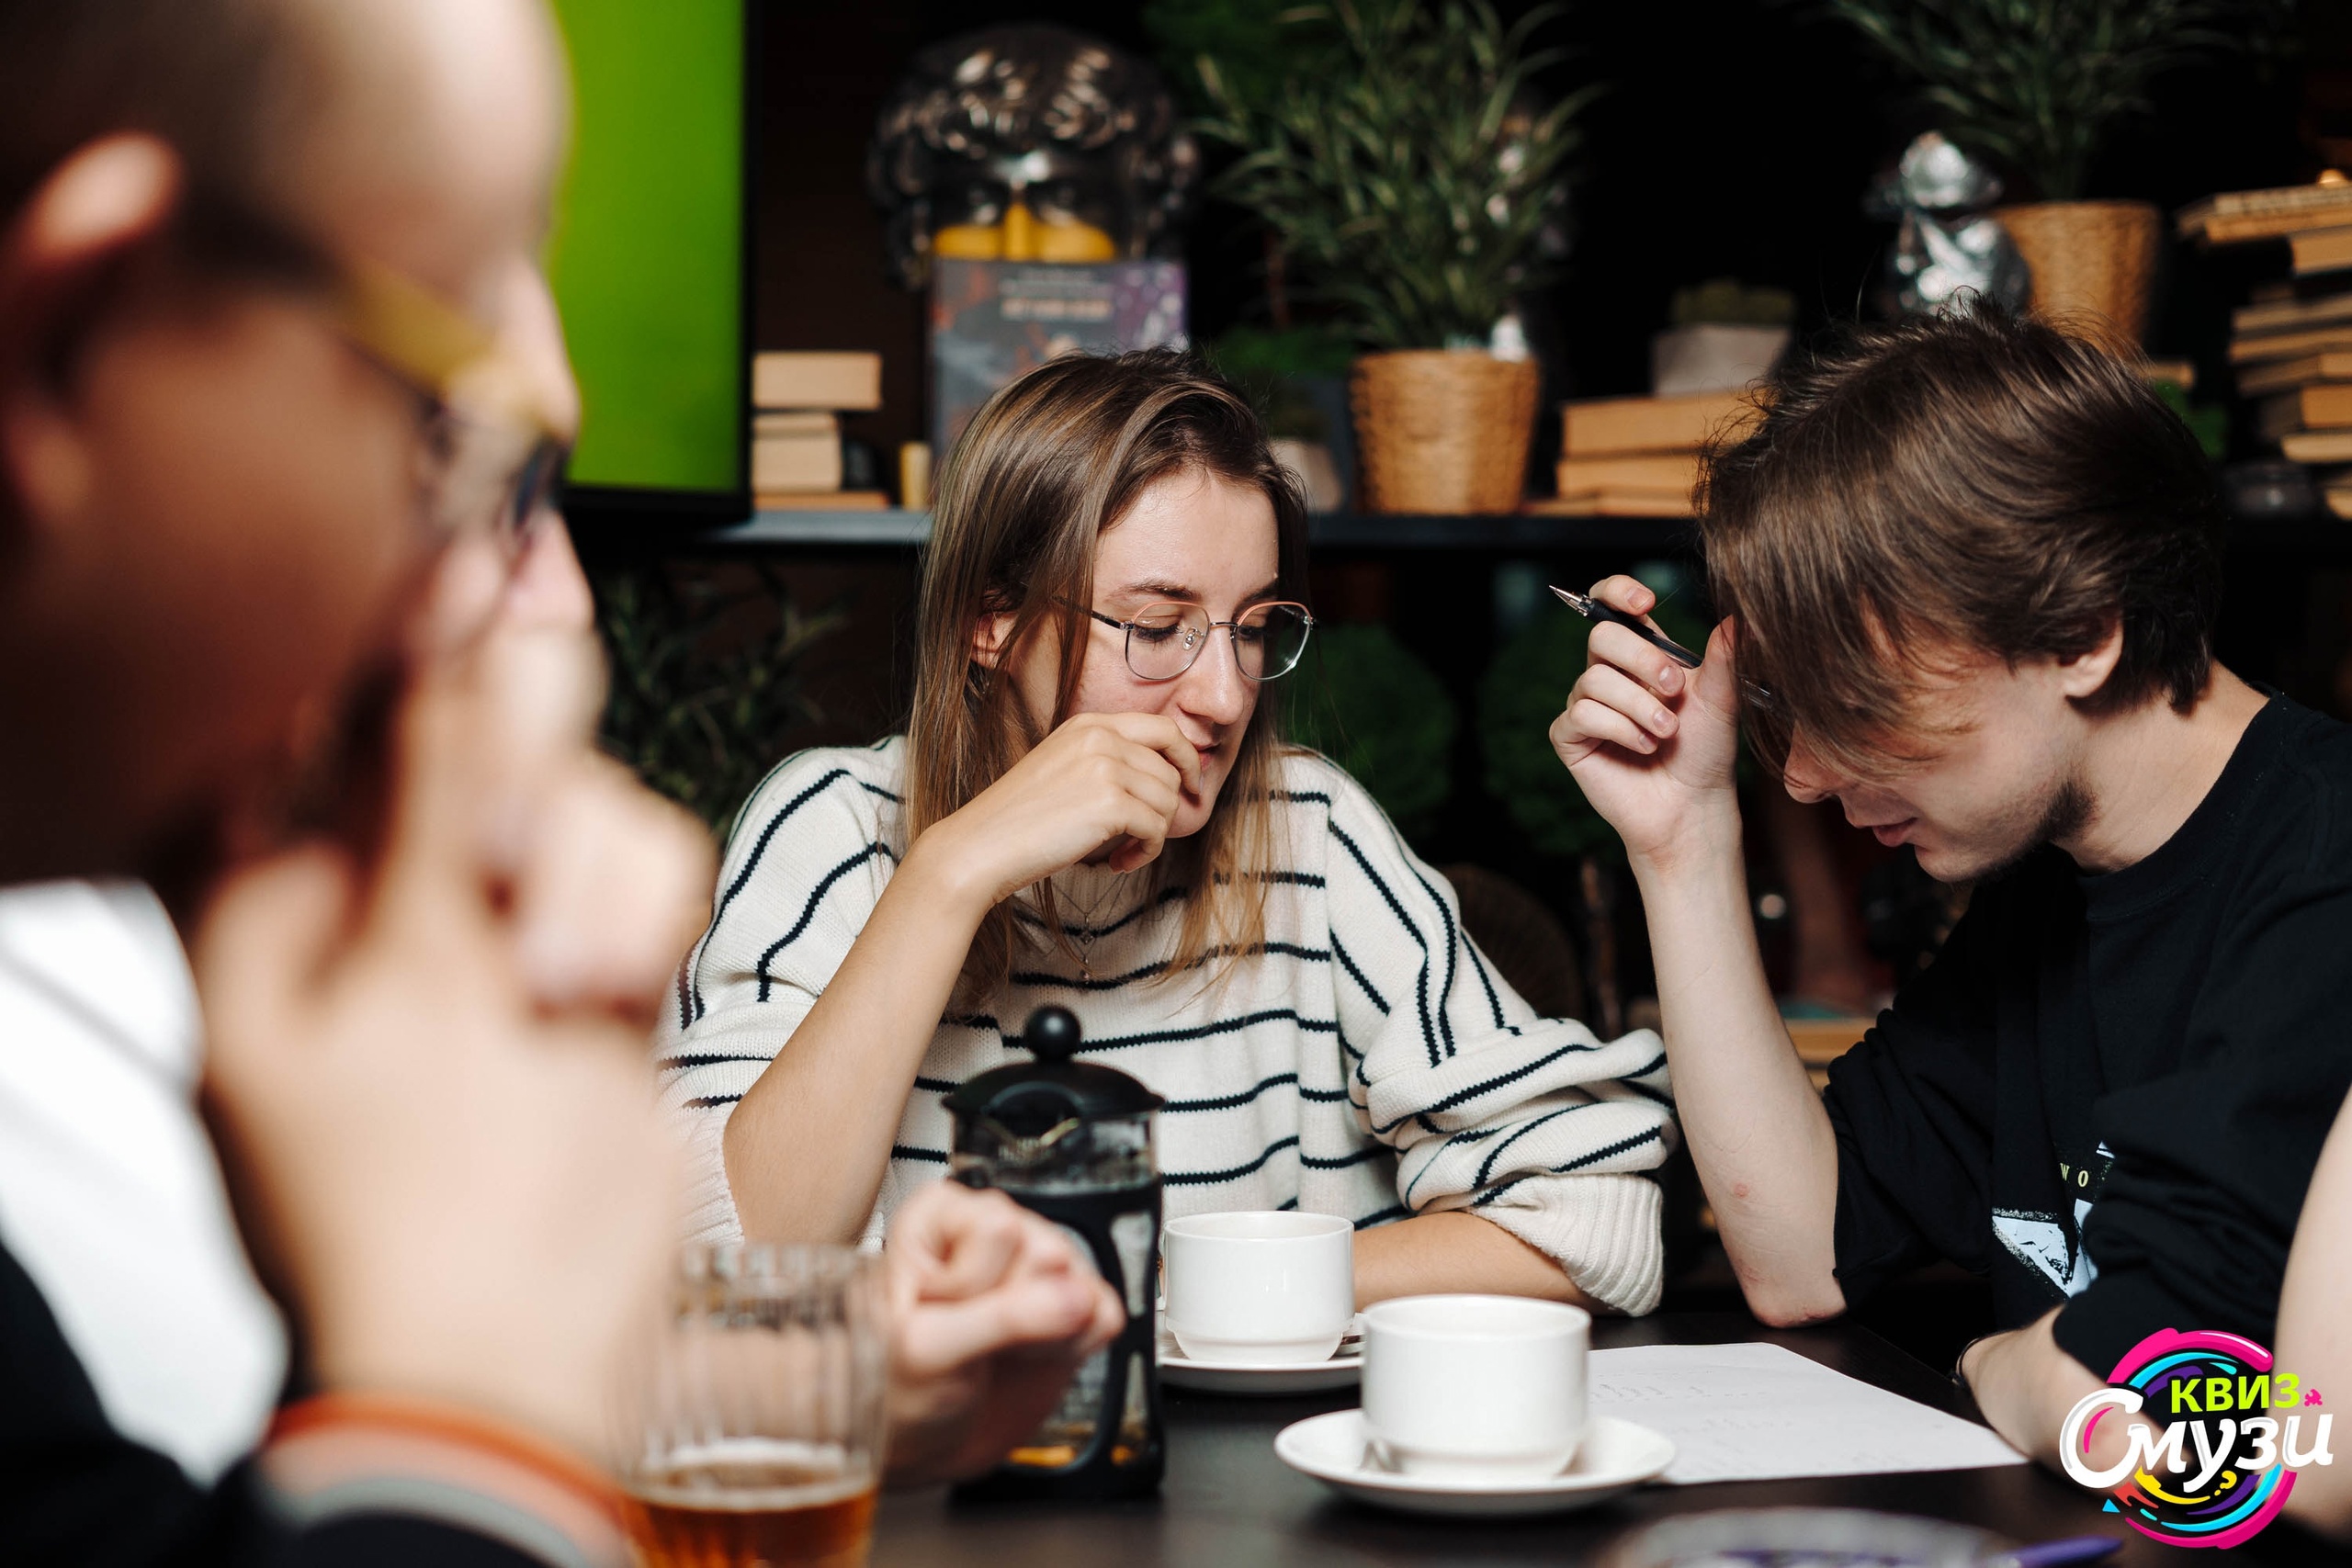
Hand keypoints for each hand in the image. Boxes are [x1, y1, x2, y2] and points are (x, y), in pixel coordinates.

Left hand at [195, 548, 712, 1460]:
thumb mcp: (405, 979)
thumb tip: (457, 621)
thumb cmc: (420, 1202)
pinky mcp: (577, 944)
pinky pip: (634, 852)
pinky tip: (601, 999)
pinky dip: (634, 917)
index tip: (473, 536)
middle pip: (454, 716)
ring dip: (582, 876)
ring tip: (561, 988)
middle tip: (508, 850)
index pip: (310, 692)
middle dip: (507, 773)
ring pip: (564, 778)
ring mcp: (478, 914)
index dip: (389, 610)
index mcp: (256, 884)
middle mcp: (365, 882)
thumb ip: (434, 788)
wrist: (532, 1356)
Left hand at [880, 1183, 1123, 1486]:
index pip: (1000, 1229)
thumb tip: (1075, 1298)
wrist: (920, 1439)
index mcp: (943, 1216)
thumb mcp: (928, 1349)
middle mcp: (995, 1229)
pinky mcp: (1072, 1304)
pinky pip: (1107, 1314)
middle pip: (1050, 1251)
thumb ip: (1002, 1319)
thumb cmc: (898, 1383)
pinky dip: (1076, 1348)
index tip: (941, 1311)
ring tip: (1000, 1347)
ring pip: (1081, 1281)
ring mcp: (1037, 1267)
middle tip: (976, 1336)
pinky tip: (1033, 1355)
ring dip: (1046, 1333)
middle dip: (1017, 1309)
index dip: (975, 1284)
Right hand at [916, 711, 1201, 907]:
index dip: (1186, 758)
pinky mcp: (1111, 804)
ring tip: (1121, 852)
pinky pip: (1156, 830)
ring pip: (1168, 802)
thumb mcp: (1064, 768)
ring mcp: (1107, 767)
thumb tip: (1164, 782)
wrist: (981, 845)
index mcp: (1089, 724)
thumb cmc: (1018, 819)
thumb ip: (1107, 762)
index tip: (1190, 785)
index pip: (1164, 728)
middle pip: (1171, 770)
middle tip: (1144, 836)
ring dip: (1152, 835)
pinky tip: (1116, 863)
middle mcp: (1101, 737)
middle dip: (1166, 808)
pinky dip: (1144, 853)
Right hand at [1547, 576, 1743, 868]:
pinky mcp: (1571, 737)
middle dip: (1641, 660)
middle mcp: (1608, 674)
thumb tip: (1737, 618)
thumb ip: (1724, 658)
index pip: (1611, 605)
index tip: (1646, 603)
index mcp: (1641, 655)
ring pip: (1594, 680)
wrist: (1694, 805)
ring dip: (1638, 708)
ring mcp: (1586, 705)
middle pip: (1602, 637)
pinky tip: (1642, 748)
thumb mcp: (1721, 700)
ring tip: (1666, 733)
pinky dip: (1620, 730)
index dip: (1618, 592)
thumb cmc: (1707, 753)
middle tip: (1673, 691)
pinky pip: (1582, 714)